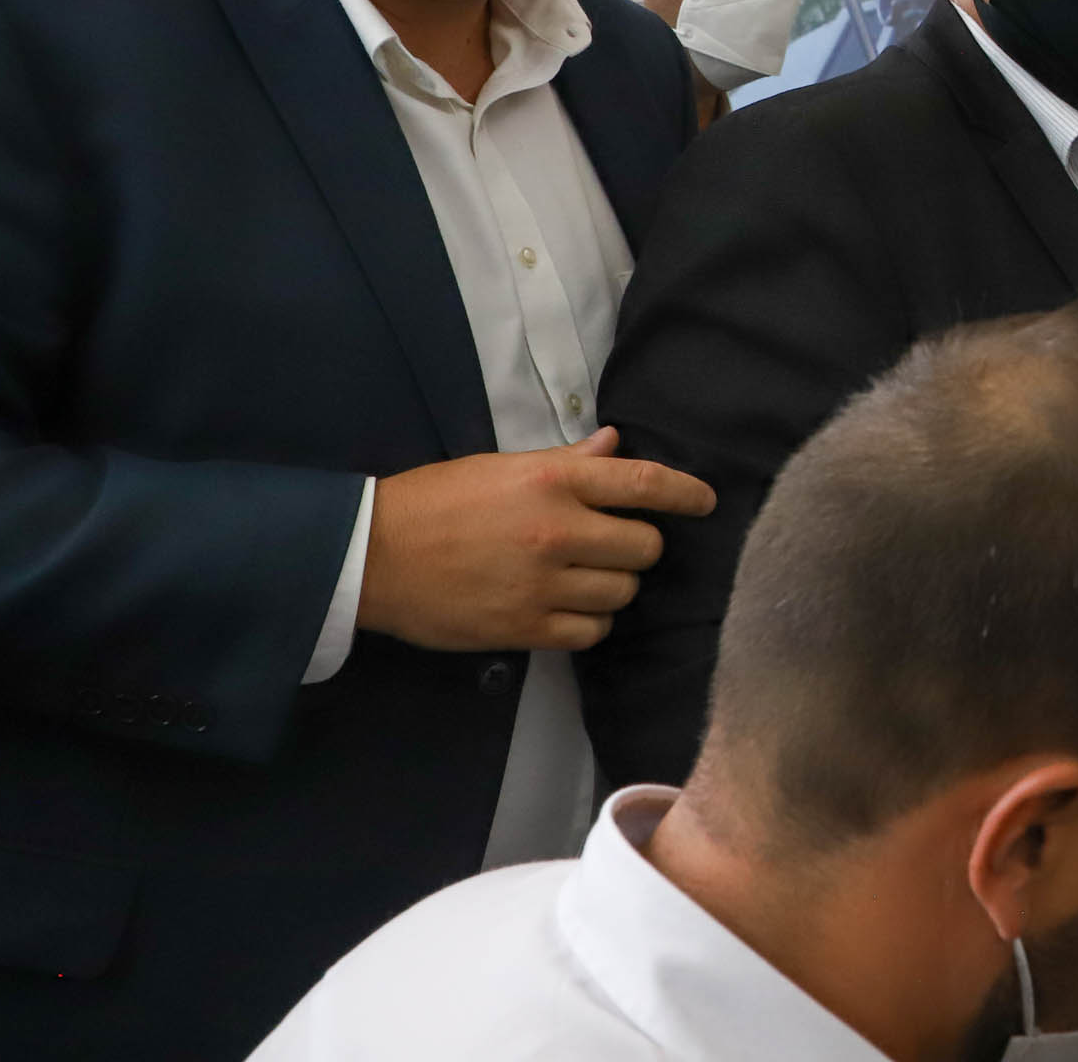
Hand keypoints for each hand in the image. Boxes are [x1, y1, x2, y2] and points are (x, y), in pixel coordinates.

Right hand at [359, 427, 717, 653]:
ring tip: (585, 577)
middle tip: (613, 545)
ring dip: (614, 586)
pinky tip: (569, 608)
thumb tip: (615, 445)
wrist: (371, 556)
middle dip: (638, 546)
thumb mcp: (502, 467)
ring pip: (623, 593)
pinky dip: (591, 622)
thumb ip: (566, 462)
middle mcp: (558, 531)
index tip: (706, 502)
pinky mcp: (524, 628)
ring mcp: (543, 584)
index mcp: (553, 481)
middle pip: (645, 548)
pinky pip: (592, 632)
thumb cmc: (436, 501)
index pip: (646, 484)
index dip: (687, 493)